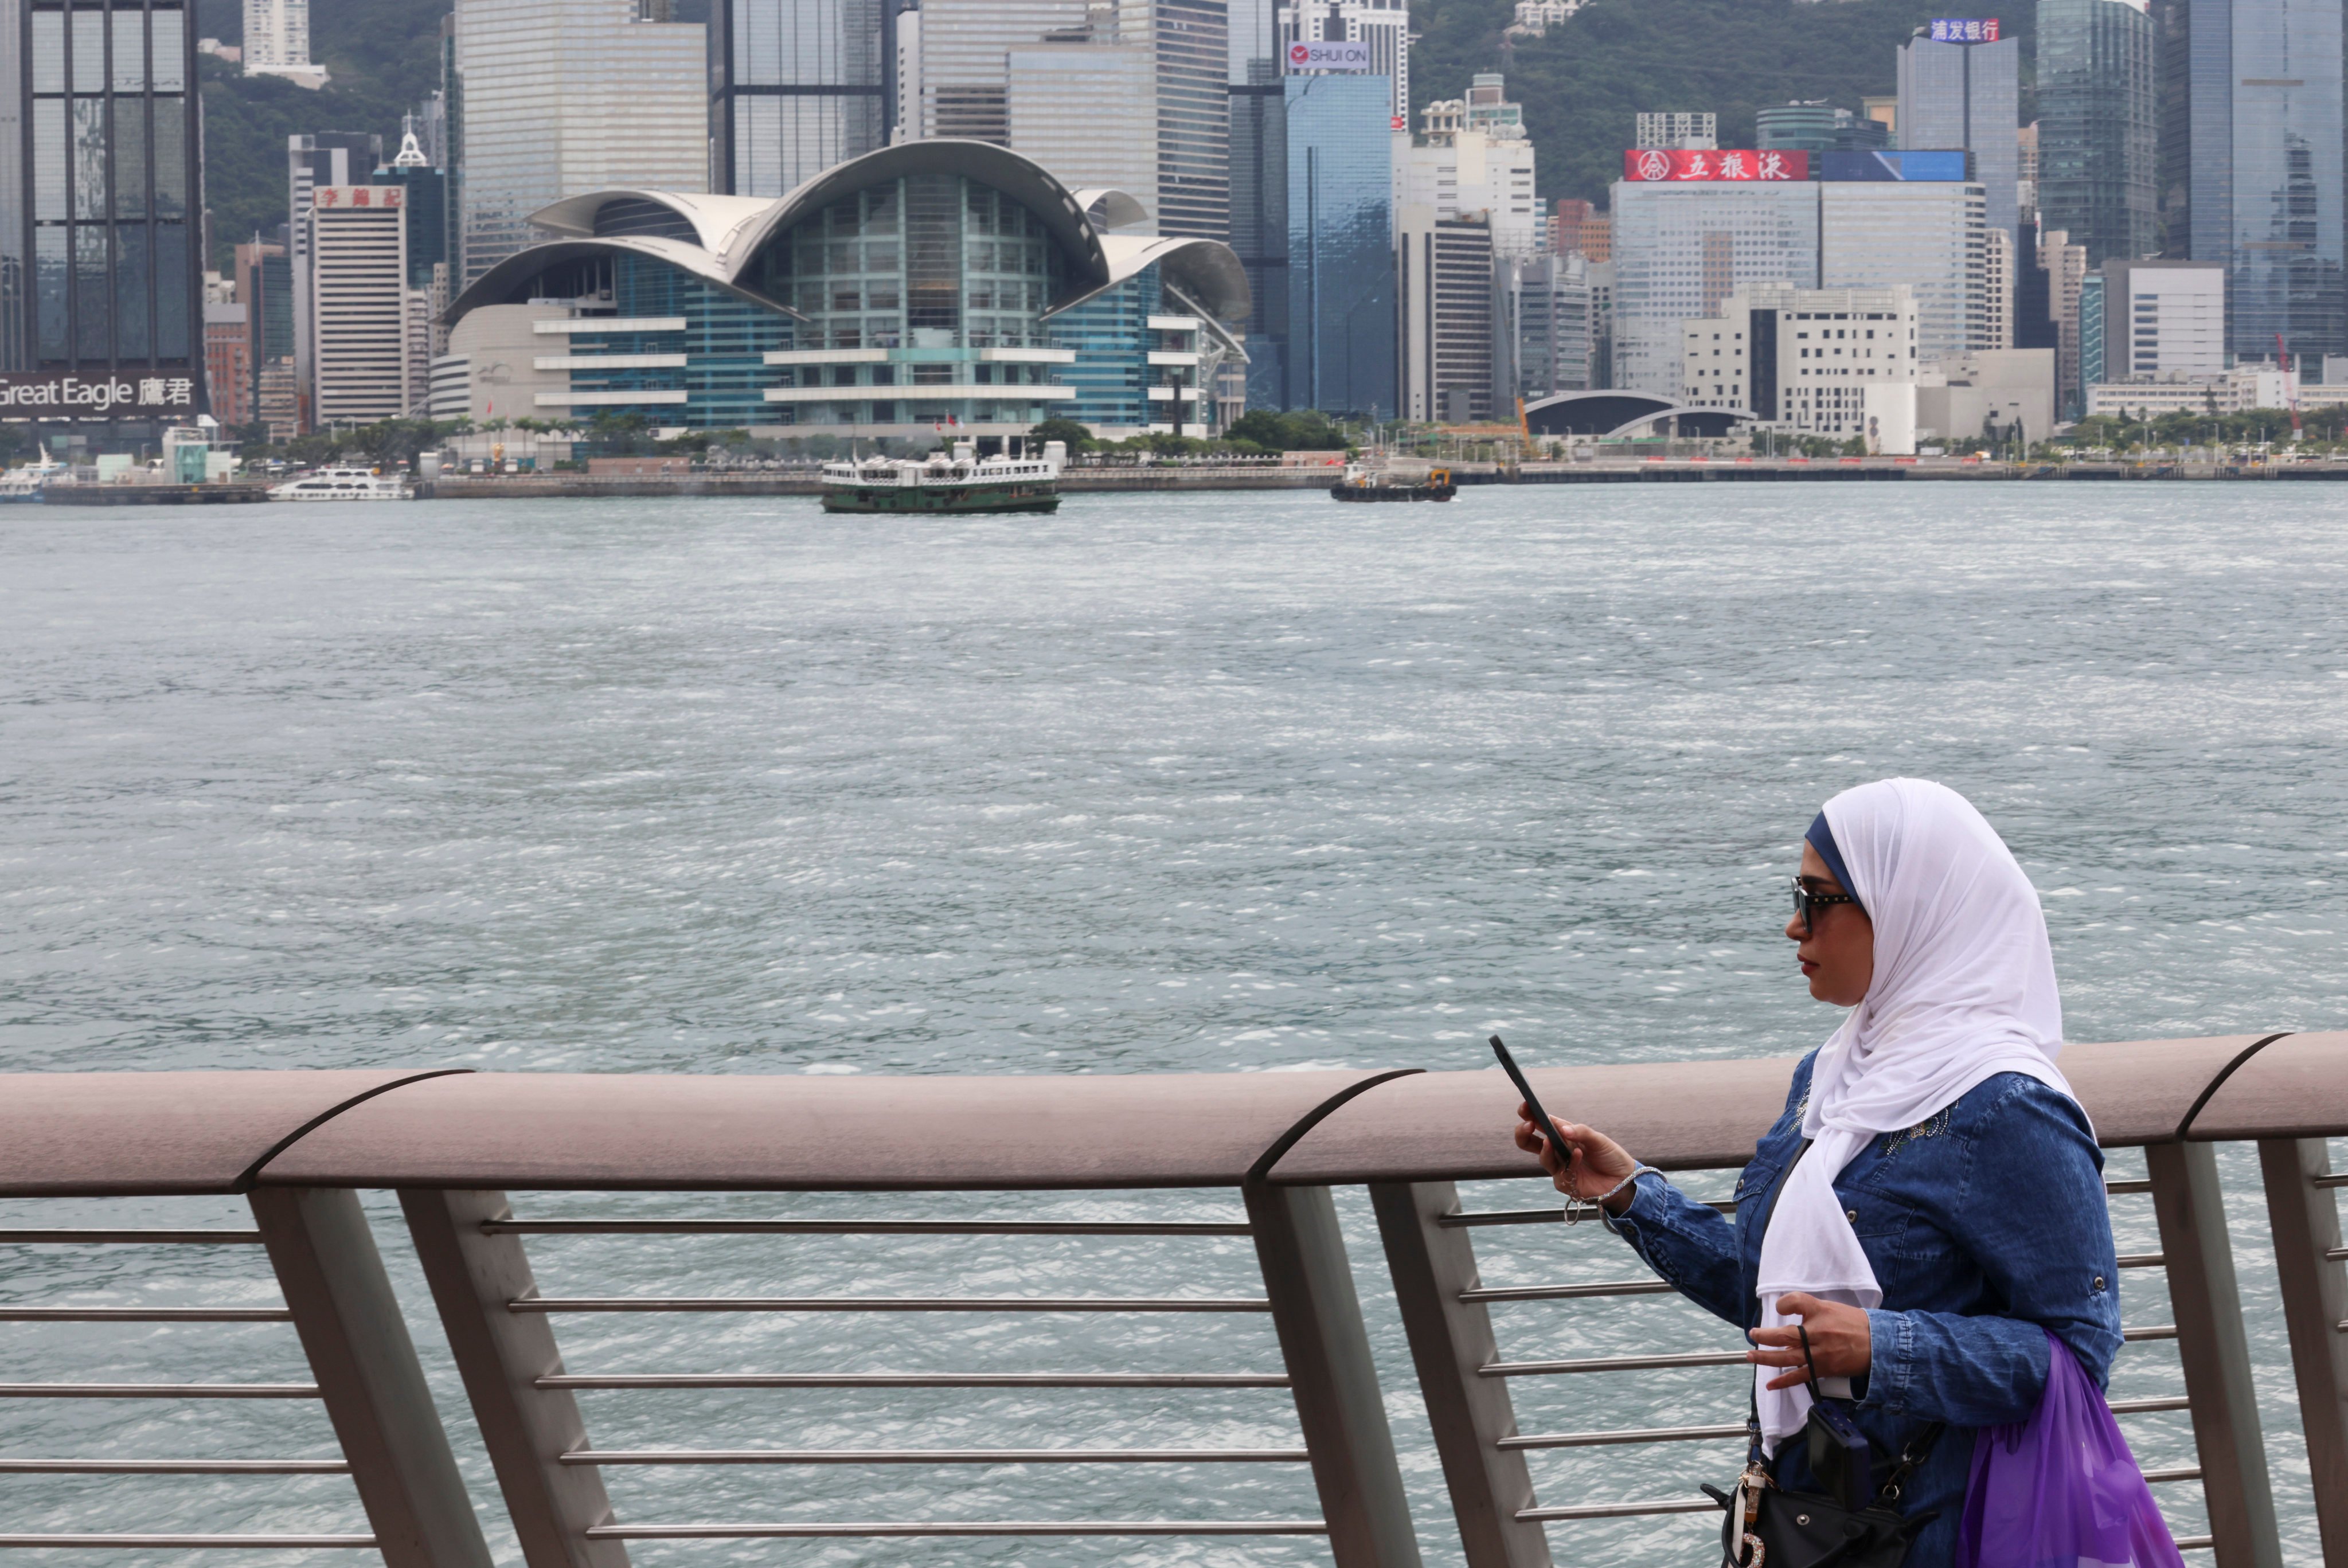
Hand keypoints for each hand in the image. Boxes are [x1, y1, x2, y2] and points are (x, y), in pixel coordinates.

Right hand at [1512, 1108, 1639, 1212]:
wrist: (1623, 1181)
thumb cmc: (1610, 1156)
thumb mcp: (1599, 1139)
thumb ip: (1581, 1132)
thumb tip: (1561, 1128)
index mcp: (1563, 1134)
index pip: (1542, 1122)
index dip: (1530, 1114)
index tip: (1525, 1106)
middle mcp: (1558, 1149)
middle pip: (1529, 1141)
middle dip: (1522, 1132)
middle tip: (1527, 1125)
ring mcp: (1559, 1166)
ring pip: (1542, 1157)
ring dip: (1545, 1149)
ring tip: (1550, 1142)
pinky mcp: (1564, 1182)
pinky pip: (1560, 1172)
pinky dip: (1569, 1163)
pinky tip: (1579, 1156)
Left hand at [1746, 1293, 1871, 1390]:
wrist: (1877, 1343)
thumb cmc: (1851, 1323)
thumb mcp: (1829, 1307)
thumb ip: (1807, 1308)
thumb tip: (1784, 1314)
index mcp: (1821, 1313)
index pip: (1797, 1302)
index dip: (1784, 1304)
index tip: (1779, 1308)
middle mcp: (1818, 1333)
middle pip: (1786, 1335)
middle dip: (1766, 1336)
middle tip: (1753, 1334)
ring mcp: (1820, 1353)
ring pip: (1788, 1358)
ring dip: (1766, 1358)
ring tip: (1751, 1356)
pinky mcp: (1823, 1369)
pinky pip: (1800, 1376)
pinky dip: (1783, 1381)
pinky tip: (1770, 1384)